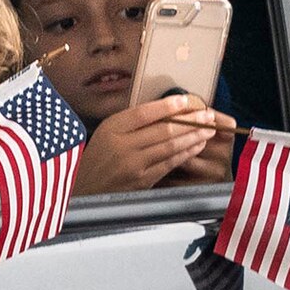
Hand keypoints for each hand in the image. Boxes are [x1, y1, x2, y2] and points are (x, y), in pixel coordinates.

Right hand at [73, 94, 222, 196]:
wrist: (81, 190)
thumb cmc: (95, 159)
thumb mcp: (104, 134)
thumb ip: (128, 124)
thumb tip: (162, 112)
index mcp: (110, 129)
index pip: (143, 113)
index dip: (167, 106)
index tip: (186, 100)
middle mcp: (121, 146)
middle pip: (162, 130)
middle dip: (189, 121)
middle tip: (207, 115)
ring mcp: (133, 165)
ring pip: (170, 147)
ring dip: (192, 137)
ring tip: (208, 129)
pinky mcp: (141, 181)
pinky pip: (169, 164)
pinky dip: (185, 154)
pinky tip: (195, 146)